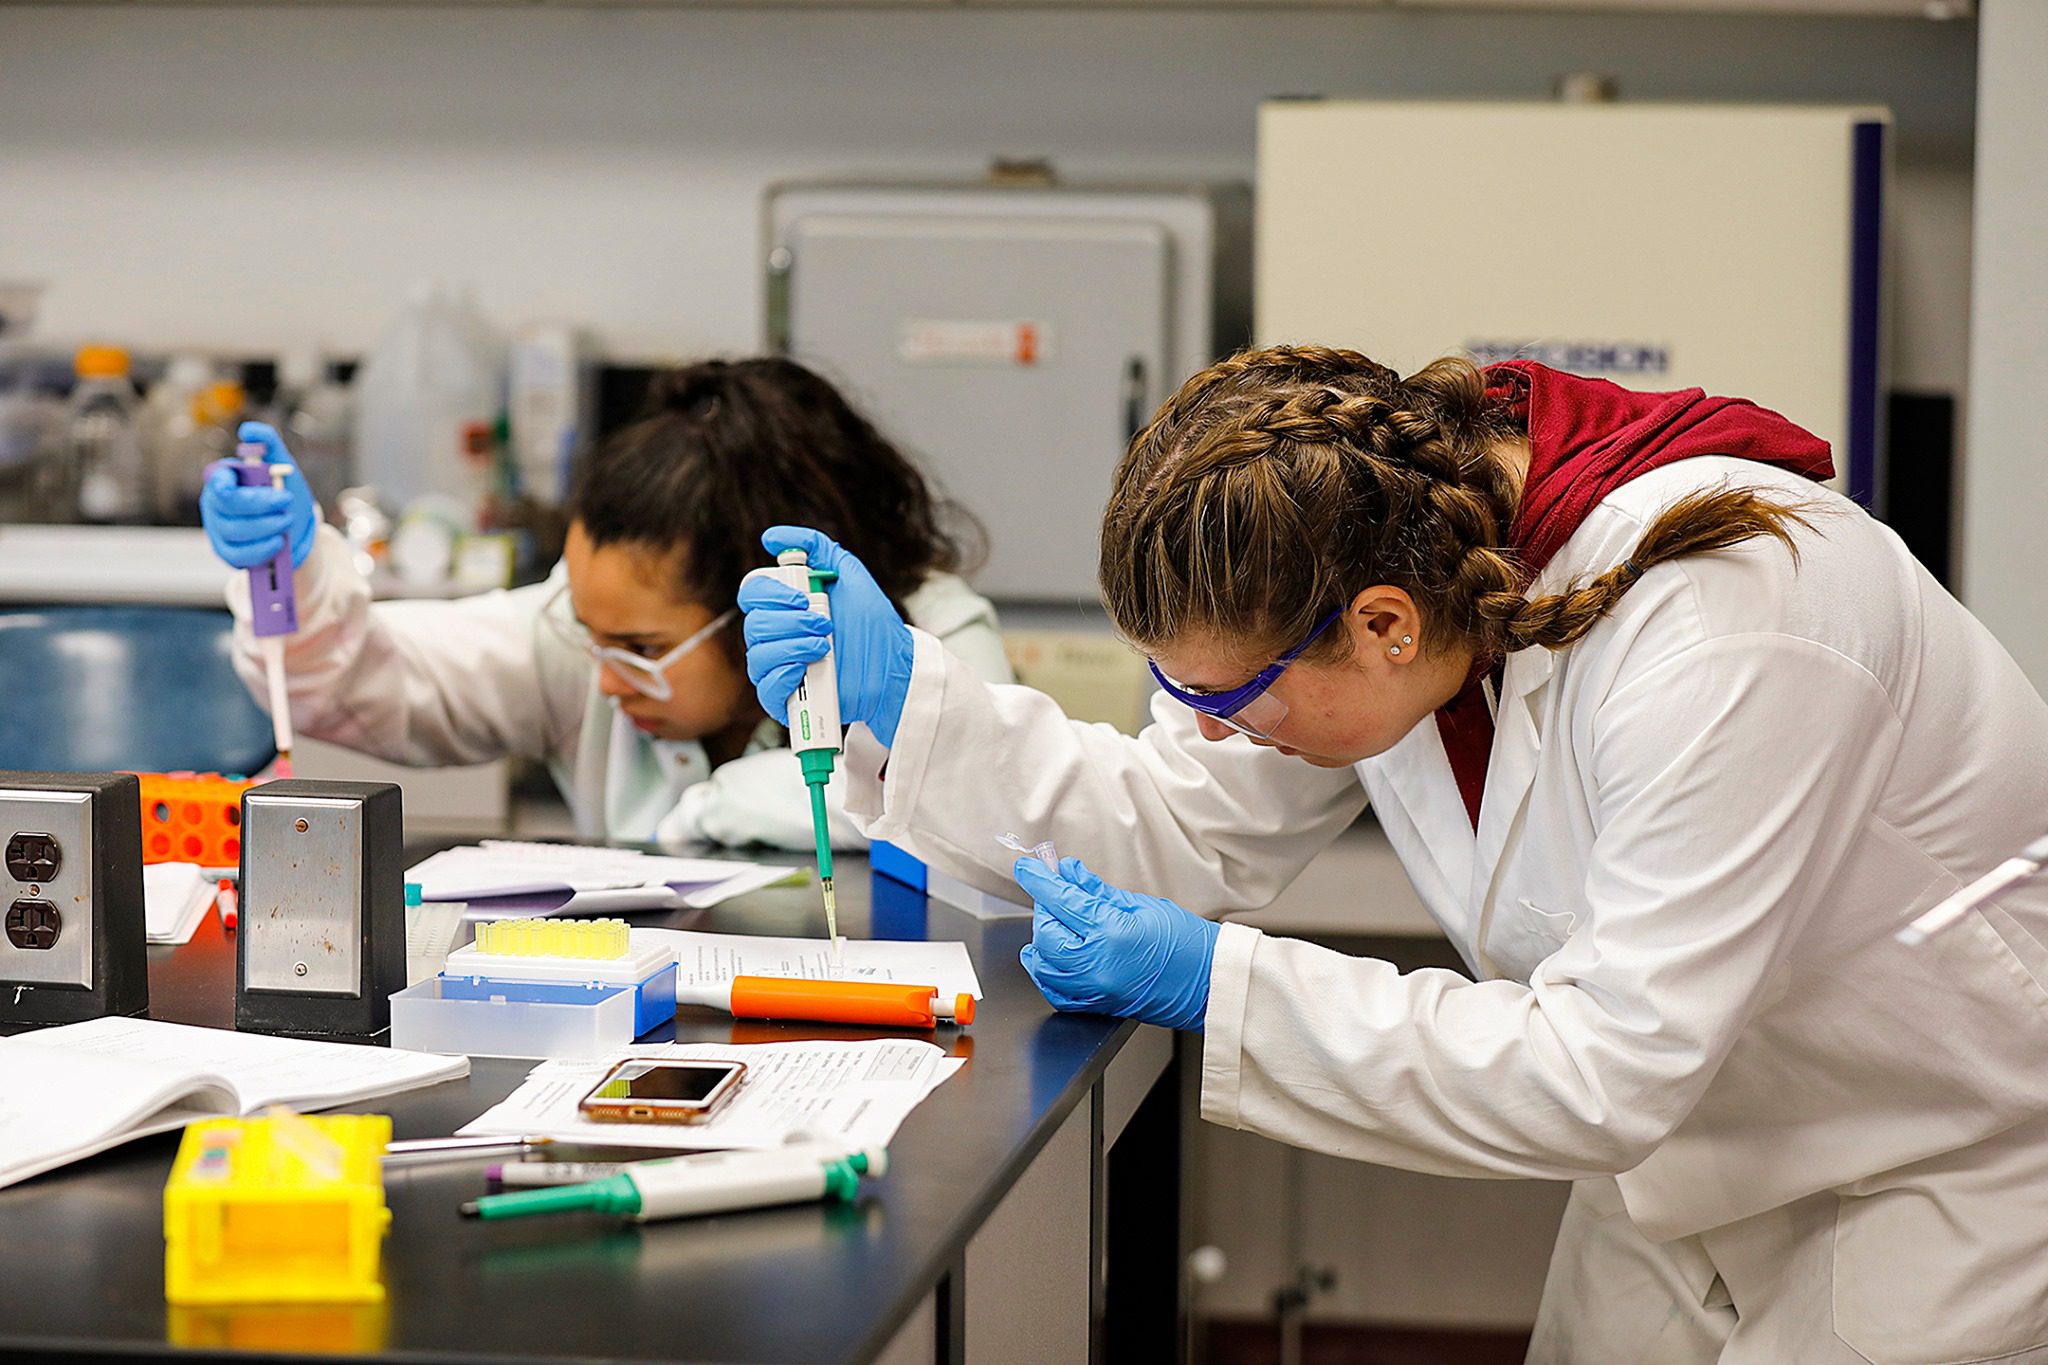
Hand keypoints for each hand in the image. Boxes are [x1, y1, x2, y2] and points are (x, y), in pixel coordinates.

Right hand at [199, 421, 316, 569]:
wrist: (294, 526)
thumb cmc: (282, 492)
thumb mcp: (281, 466)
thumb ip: (268, 444)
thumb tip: (250, 430)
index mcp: (223, 479)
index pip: (217, 481)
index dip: (226, 483)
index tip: (245, 482)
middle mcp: (215, 503)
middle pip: (229, 506)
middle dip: (261, 504)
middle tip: (287, 501)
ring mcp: (218, 529)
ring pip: (235, 531)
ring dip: (267, 526)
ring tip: (287, 521)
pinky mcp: (226, 552)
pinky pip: (239, 554)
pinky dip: (262, 549)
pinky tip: (278, 542)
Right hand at [738, 526, 915, 747]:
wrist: (893, 667)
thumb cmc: (872, 625)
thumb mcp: (848, 575)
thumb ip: (816, 547)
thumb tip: (774, 537)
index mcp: (784, 608)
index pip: (751, 593)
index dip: (771, 593)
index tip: (802, 597)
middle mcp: (776, 637)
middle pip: (754, 624)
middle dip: (791, 621)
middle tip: (824, 624)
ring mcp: (779, 669)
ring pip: (758, 655)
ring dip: (793, 647)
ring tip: (824, 647)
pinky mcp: (785, 699)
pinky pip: (766, 688)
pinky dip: (786, 677)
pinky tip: (809, 671)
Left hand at [1016, 856, 1219, 1031]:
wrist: (1209, 984)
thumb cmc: (1188, 944)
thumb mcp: (1142, 905)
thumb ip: (1097, 890)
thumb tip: (1068, 872)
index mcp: (1112, 933)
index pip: (1060, 901)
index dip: (1039, 880)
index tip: (1027, 868)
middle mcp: (1098, 964)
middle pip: (1046, 932)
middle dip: (1046, 909)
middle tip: (1058, 894)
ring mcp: (1095, 989)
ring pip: (1043, 963)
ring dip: (1043, 938)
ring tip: (1059, 922)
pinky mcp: (1097, 1005)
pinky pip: (1055, 991)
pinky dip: (1045, 972)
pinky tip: (1048, 955)